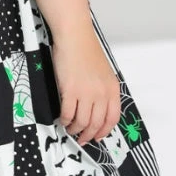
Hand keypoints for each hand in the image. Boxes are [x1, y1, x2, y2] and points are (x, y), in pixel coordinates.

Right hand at [51, 31, 121, 145]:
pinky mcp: (70, 90)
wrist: (74, 37)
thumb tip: (96, 109)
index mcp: (113, 89)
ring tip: (70, 129)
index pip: (112, 118)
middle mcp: (102, 93)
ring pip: (82, 122)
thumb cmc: (86, 50)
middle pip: (96, 123)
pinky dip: (65, 120)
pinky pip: (68, 113)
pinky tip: (62, 120)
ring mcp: (86, 93)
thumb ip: (103, 91)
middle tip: (81, 139)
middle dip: (88, 135)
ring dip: (75, 129)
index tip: (98, 137)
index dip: (104, 131)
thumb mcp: (104, 72)